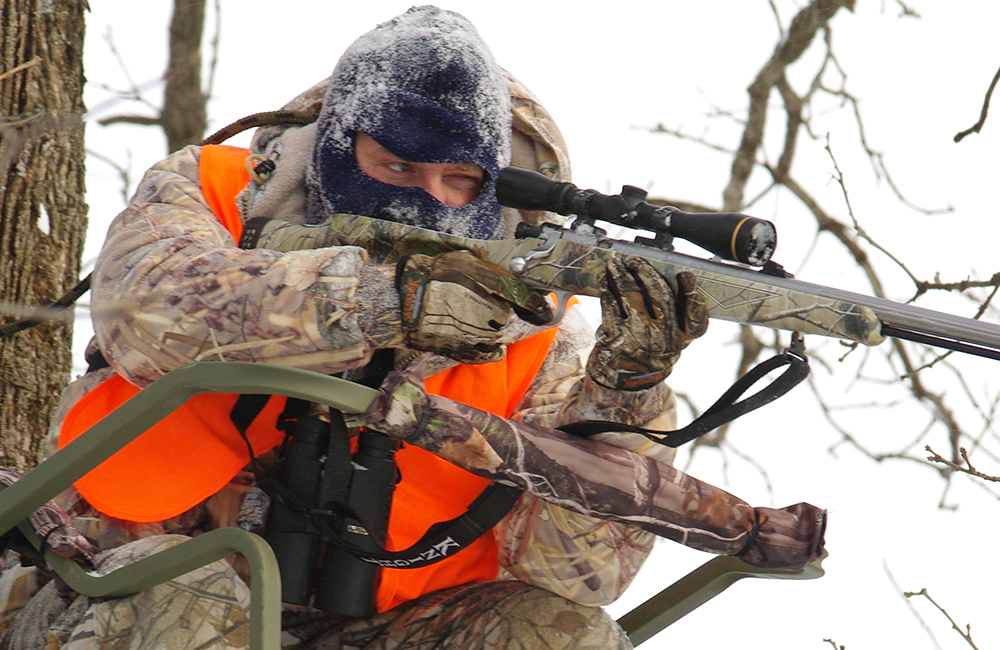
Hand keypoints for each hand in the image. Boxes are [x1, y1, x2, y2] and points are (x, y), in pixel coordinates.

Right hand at [397, 250, 552, 363]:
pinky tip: (485, 343)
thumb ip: (491, 269)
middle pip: (508, 313)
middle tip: (477, 302)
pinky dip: (491, 350)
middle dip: (498, 309)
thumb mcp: (465, 260)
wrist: (405, 301)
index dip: (539, 305)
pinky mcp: (469, 350)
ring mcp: (482, 334)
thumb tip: (510, 271)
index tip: (544, 308)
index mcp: (496, 288)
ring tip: (468, 317)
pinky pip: (490, 353)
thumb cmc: (432, 276)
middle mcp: (494, 312)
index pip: (529, 299)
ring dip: (489, 327)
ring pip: (497, 332)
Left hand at [587, 257, 707, 390]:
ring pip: (632, 298)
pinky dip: (608, 292)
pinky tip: (605, 282)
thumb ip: (674, 317)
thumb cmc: (650, 353)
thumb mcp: (670, 341)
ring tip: (615, 265)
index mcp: (682, 339)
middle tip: (635, 260)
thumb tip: (662, 279)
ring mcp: (641, 340)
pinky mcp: (617, 340)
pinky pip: (611, 308)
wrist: (626, 384)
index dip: (692, 295)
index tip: (686, 275)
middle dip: (646, 273)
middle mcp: (665, 340)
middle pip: (660, 298)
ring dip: (622, 277)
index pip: (695, 317)